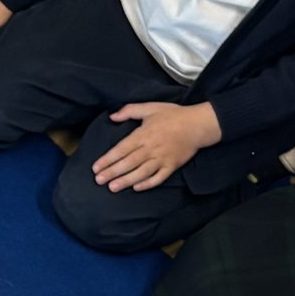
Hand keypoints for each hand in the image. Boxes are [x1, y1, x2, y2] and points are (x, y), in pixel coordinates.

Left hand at [89, 98, 221, 189]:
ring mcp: (162, 159)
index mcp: (144, 134)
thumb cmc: (173, 115)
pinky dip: (148, 184)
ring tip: (113, 188)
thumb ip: (130, 111)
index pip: (122, 149)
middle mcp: (151, 148)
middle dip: (112, 172)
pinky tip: (137, 188)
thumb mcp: (150, 107)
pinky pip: (159, 178)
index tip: (96, 167)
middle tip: (99, 180)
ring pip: (141, 172)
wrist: (198, 124)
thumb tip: (112, 116)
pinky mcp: (172, 166)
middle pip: (128, 163)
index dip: (108, 159)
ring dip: (126, 180)